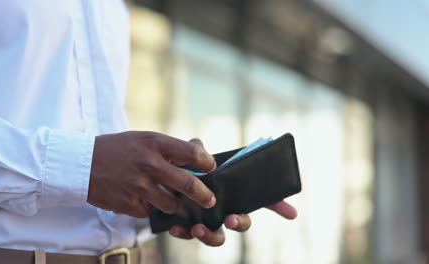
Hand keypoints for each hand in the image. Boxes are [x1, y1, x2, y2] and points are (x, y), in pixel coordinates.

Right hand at [87, 131, 216, 217]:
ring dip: (171, 203)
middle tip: (210, 201)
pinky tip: (137, 197)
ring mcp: (139, 186)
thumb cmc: (116, 149)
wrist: (80, 164)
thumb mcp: (142, 139)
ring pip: (170, 204)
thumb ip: (169, 147)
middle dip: (203, 195)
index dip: (206, 162)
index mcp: (154, 143)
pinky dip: (147, 207)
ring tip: (162, 195)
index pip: (192, 153)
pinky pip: (149, 211)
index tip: (211, 168)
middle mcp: (149, 164)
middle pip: (188, 184)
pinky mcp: (129, 204)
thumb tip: (199, 147)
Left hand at [169, 139, 297, 246]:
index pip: (261, 199)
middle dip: (240, 223)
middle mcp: (225, 209)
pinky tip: (176, 227)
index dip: (279, 206)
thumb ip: (196, 150)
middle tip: (230, 219)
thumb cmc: (184, 170)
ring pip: (218, 238)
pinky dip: (184, 234)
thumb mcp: (191, 157)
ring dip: (211, 236)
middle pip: (242, 222)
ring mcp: (209, 221)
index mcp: (232, 192)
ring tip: (198, 228)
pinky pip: (190, 236)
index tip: (292, 213)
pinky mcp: (189, 228)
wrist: (163, 182)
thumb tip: (198, 146)